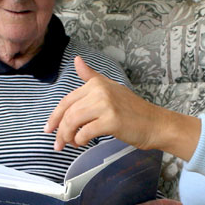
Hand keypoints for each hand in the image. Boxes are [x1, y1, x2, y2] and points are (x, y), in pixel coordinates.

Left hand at [45, 56, 200, 159]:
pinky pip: (85, 132)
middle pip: (68, 112)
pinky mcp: (111, 120)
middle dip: (59, 130)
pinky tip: (82, 143)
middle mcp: (100, 91)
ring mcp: (106, 105)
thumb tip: (77, 60)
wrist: (155, 123)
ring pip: (73, 122)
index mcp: (97, 84)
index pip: (67, 100)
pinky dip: (80, 140)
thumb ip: (91, 76)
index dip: (55, 116)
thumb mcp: (110, 88)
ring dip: (67, 136)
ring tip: (70, 143)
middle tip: (58, 143)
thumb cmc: (133, 110)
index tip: (49, 128)